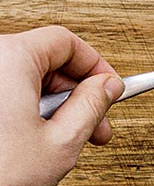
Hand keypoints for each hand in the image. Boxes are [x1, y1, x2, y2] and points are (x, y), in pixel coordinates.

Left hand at [0, 26, 123, 185]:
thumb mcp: (62, 142)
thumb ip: (92, 105)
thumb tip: (107, 86)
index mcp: (8, 60)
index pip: (65, 42)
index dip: (96, 67)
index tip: (110, 89)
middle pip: (44, 60)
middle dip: (76, 94)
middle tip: (95, 125)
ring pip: (23, 80)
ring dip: (51, 107)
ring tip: (62, 142)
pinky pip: (3, 94)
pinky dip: (23, 112)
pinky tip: (33, 143)